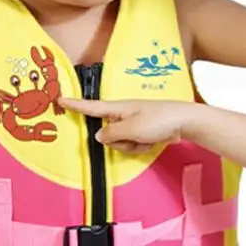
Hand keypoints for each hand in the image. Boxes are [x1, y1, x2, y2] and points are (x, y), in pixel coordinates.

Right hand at [59, 98, 194, 152]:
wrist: (186, 122)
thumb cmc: (158, 120)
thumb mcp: (131, 129)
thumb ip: (111, 134)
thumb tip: (98, 135)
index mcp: (118, 108)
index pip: (92, 107)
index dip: (75, 105)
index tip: (60, 99)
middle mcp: (124, 114)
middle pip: (108, 133)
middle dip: (119, 141)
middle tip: (135, 138)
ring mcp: (134, 123)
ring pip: (120, 141)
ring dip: (132, 145)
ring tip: (147, 138)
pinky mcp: (144, 131)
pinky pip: (134, 144)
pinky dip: (142, 146)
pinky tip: (153, 141)